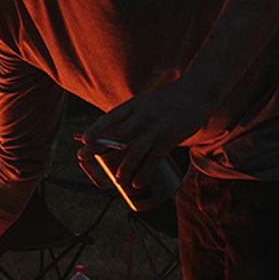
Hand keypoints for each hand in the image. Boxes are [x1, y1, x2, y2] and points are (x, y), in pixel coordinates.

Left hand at [81, 82, 207, 188]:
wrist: (196, 95)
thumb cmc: (165, 102)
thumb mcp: (143, 103)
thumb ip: (128, 118)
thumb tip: (105, 135)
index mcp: (133, 106)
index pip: (110, 117)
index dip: (95, 129)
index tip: (83, 140)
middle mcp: (142, 117)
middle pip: (117, 135)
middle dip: (98, 148)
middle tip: (82, 157)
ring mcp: (155, 129)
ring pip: (134, 151)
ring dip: (124, 167)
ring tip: (117, 180)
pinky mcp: (168, 139)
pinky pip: (153, 159)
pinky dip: (144, 173)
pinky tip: (137, 184)